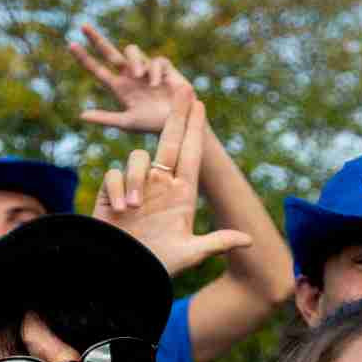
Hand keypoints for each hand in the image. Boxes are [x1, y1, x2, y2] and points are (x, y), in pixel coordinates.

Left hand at [71, 25, 194, 133]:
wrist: (179, 123)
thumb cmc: (153, 125)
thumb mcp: (127, 123)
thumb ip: (106, 118)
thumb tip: (81, 115)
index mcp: (119, 88)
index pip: (97, 70)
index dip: (84, 58)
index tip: (70, 44)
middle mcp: (130, 76)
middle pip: (109, 52)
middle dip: (96, 39)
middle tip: (83, 26)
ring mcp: (145, 70)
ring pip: (131, 51)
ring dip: (133, 61)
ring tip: (138, 76)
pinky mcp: (163, 67)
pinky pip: (154, 60)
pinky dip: (153, 71)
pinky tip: (155, 84)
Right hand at [93, 101, 249, 277]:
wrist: (120, 273)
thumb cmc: (157, 265)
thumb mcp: (190, 254)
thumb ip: (216, 244)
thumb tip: (248, 239)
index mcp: (182, 194)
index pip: (191, 154)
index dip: (194, 129)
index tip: (200, 104)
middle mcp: (160, 185)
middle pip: (169, 141)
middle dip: (176, 115)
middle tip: (183, 88)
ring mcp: (137, 187)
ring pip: (137, 158)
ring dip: (136, 179)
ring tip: (136, 209)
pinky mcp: (113, 191)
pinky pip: (115, 175)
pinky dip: (119, 191)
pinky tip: (121, 212)